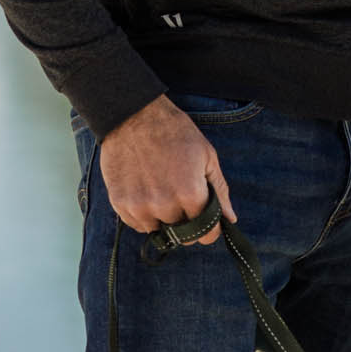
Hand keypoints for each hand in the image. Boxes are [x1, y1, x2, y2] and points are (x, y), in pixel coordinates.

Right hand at [99, 94, 237, 242]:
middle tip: (185, 198)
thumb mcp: (206, 156)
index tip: (209, 221)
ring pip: (159, 231)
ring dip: (165, 219)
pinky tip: (148, 191)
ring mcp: (139, 207)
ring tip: (164, 189)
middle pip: (183, 235)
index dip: (210, 229)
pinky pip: (137, 224)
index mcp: (190, 194)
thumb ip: (220, 191)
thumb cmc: (175, 132)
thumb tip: (230, 220)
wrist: (134, 116)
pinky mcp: (119, 204)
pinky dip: (145, 215)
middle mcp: (164, 206)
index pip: (205, 235)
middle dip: (189, 222)